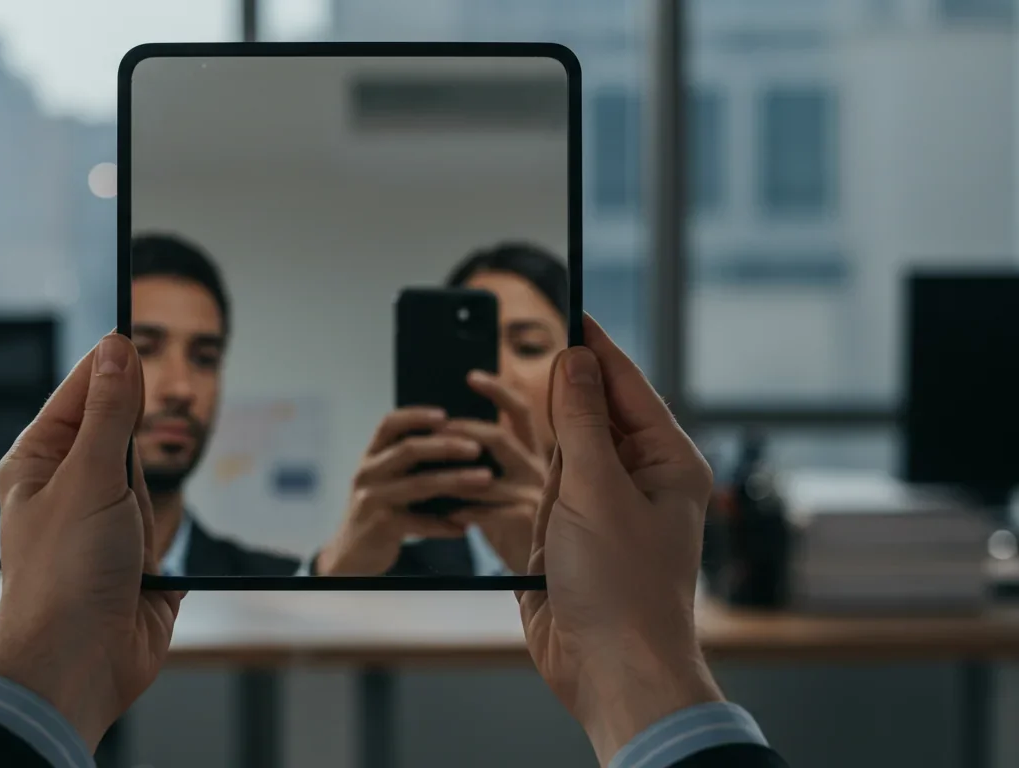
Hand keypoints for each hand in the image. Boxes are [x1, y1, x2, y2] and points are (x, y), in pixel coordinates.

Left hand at [0, 334, 182, 750]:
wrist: (78, 664)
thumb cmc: (62, 575)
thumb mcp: (90, 476)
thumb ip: (111, 411)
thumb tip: (116, 349)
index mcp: (40, 461)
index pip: (82, 391)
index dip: (113, 368)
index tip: (142, 340)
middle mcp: (68, 487)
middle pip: (125, 440)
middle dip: (137, 465)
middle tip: (118, 493)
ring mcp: (101, 525)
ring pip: (151, 486)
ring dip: (150, 513)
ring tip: (124, 549)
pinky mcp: (134, 560)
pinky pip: (167, 529)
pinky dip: (165, 543)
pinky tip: (144, 567)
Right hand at [316, 407, 492, 574]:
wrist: (351, 554)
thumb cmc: (378, 512)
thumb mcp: (383, 482)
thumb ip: (405, 464)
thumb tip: (453, 442)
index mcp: (370, 457)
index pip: (389, 424)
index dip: (416, 415)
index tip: (445, 414)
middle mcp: (368, 473)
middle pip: (408, 449)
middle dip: (446, 445)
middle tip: (476, 448)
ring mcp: (372, 499)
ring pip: (419, 484)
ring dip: (456, 480)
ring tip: (484, 479)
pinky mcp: (381, 526)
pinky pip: (420, 522)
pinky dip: (445, 524)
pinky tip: (466, 526)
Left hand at [445, 371, 548, 572]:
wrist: (543, 577)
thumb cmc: (517, 529)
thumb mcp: (506, 488)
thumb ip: (490, 463)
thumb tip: (448, 435)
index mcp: (535, 457)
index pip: (521, 412)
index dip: (498, 391)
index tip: (471, 376)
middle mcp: (540, 472)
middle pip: (501, 437)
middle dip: (465, 430)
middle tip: (438, 428)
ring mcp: (536, 498)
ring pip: (490, 475)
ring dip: (456, 473)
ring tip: (431, 472)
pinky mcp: (527, 525)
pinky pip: (488, 512)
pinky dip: (465, 511)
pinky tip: (449, 514)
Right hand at [518, 316, 722, 764]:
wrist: (612, 671)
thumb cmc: (621, 587)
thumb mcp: (596, 490)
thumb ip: (580, 421)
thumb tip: (574, 360)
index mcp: (667, 461)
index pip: (627, 385)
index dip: (595, 348)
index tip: (569, 310)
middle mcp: (641, 479)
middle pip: (591, 417)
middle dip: (563, 421)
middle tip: (545, 414)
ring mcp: (608, 509)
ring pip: (561, 459)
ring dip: (549, 482)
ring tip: (563, 523)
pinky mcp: (578, 538)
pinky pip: (547, 500)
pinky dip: (537, 510)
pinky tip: (546, 539)